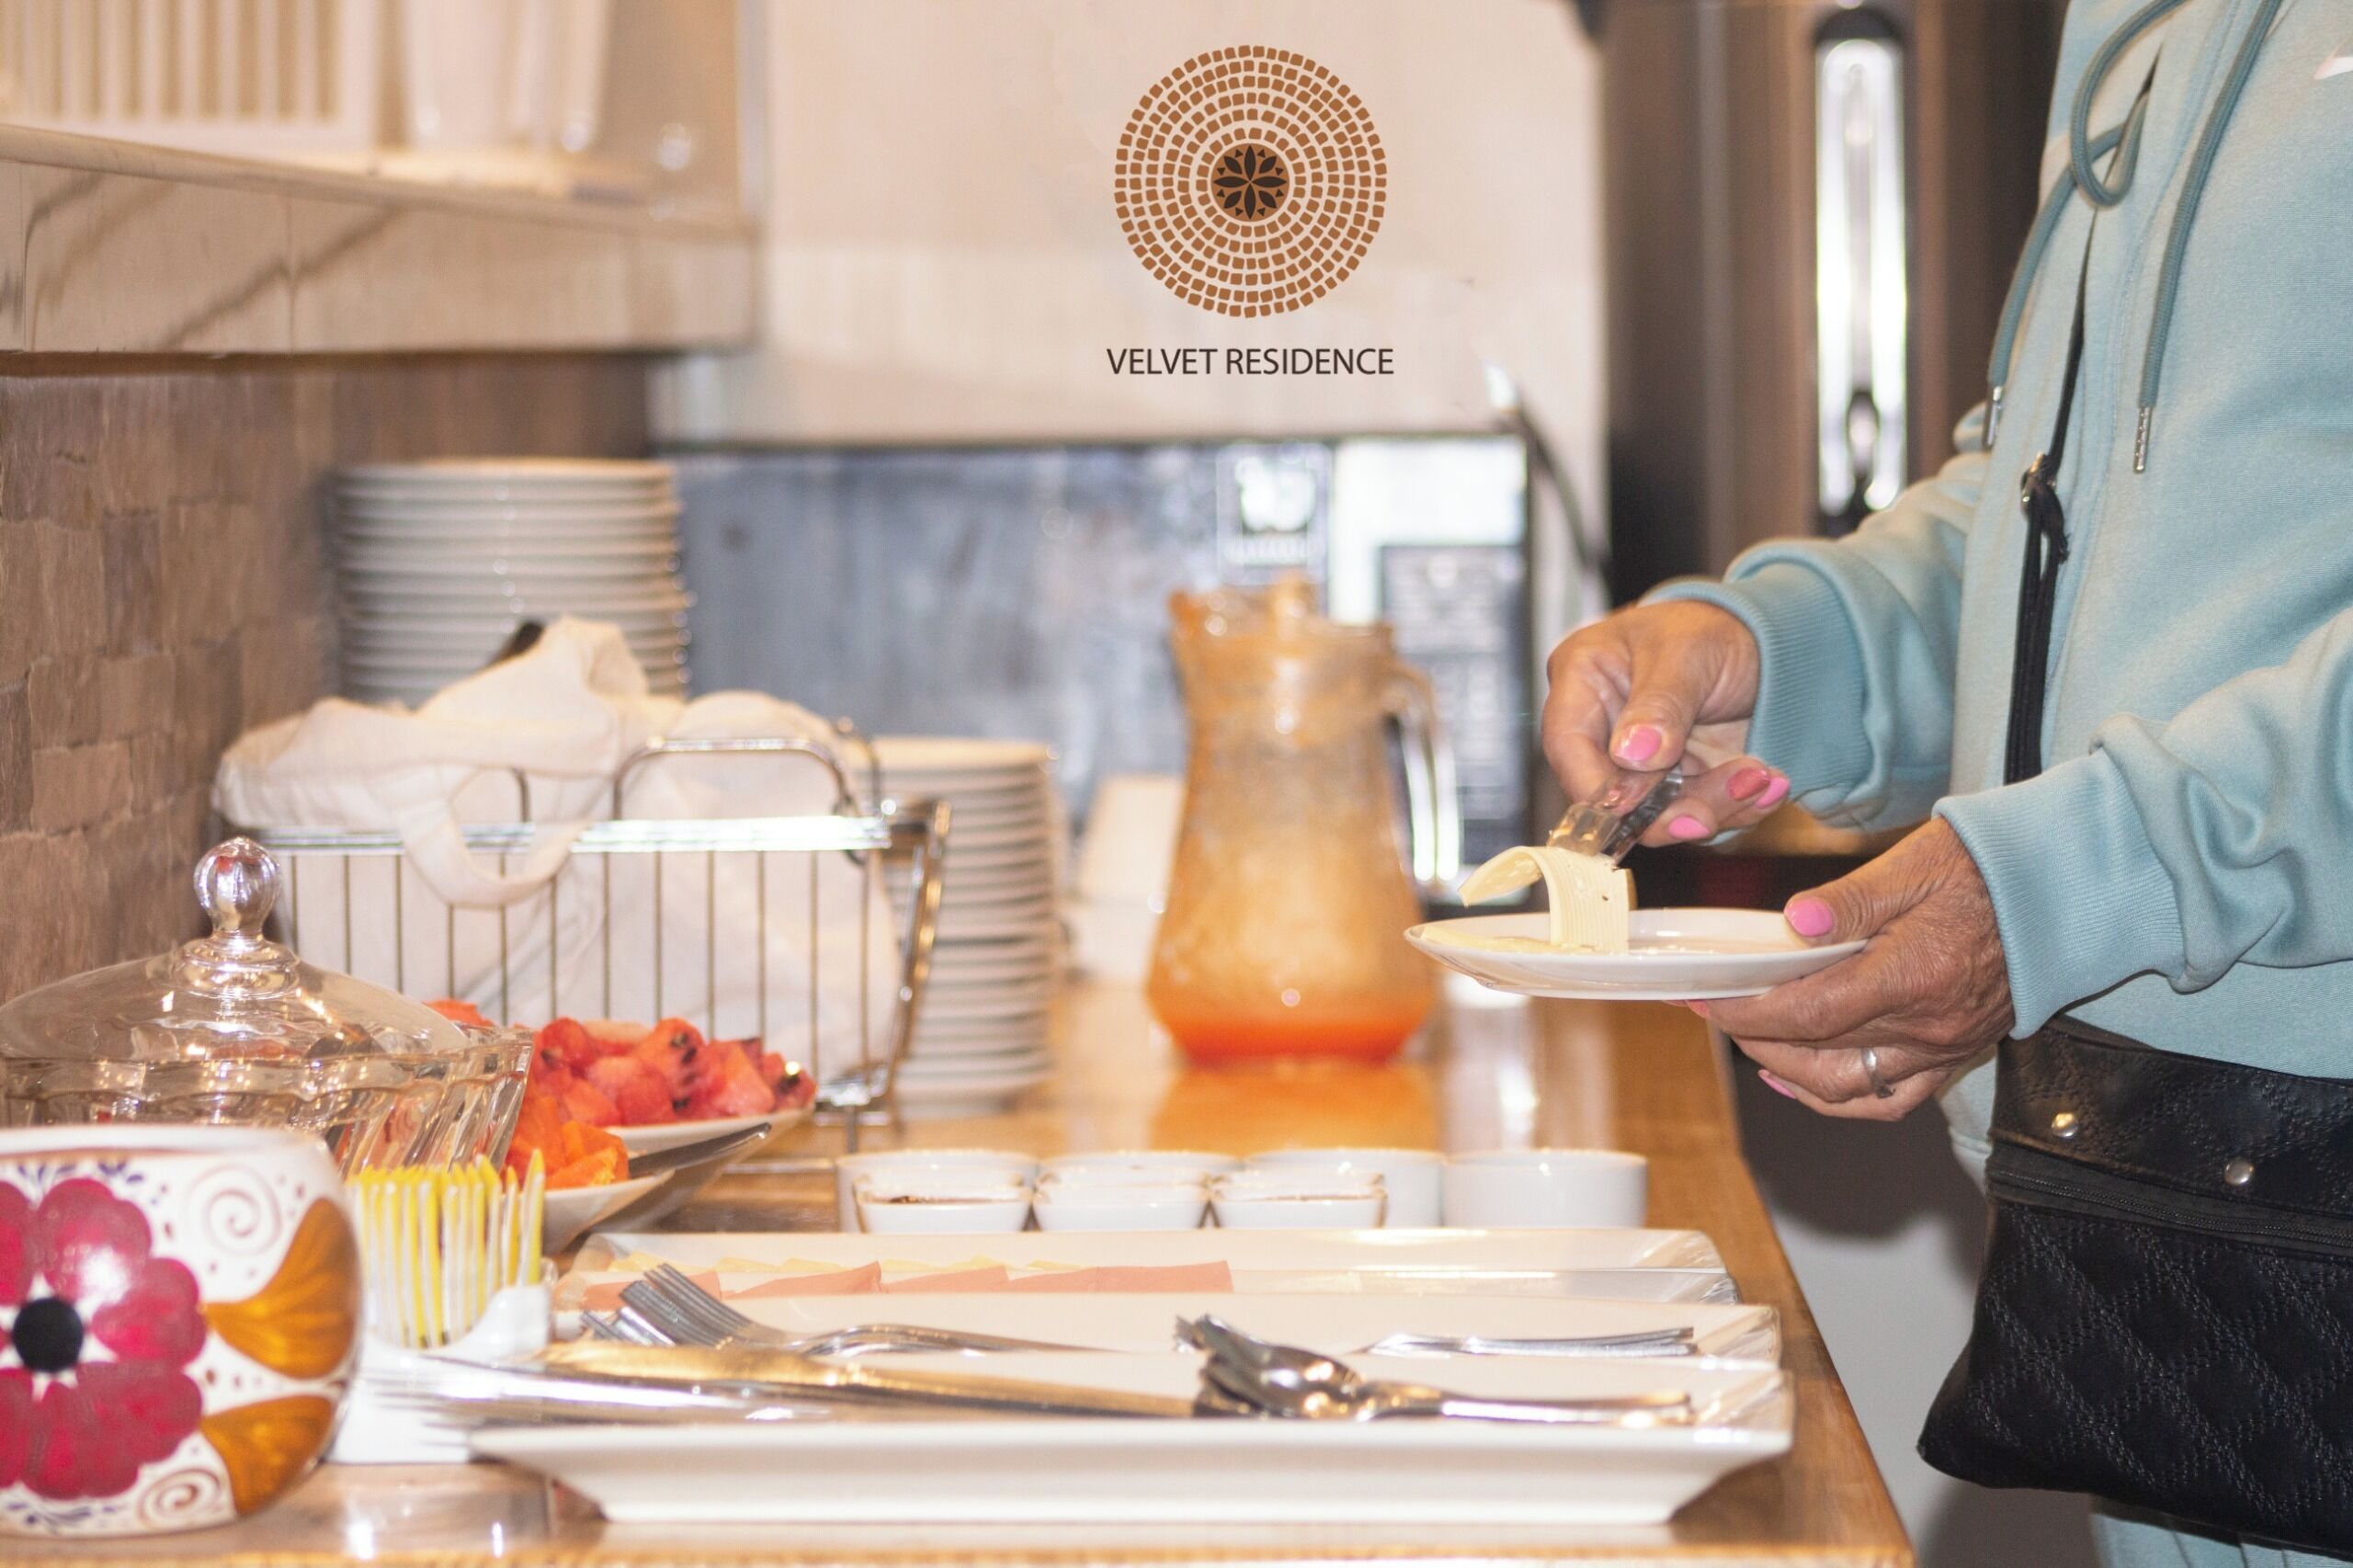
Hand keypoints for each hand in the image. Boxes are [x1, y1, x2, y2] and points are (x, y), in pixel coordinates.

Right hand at [1542, 601, 1787, 845]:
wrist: (1766, 643)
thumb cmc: (1710, 627)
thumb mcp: (1686, 650)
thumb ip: (1659, 703)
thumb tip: (1631, 754)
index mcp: (1583, 681)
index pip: (1568, 746)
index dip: (1595, 786)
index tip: (1636, 804)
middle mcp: (1606, 731)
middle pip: (1614, 795)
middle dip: (1670, 808)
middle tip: (1716, 806)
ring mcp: (1645, 765)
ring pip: (1662, 815)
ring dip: (1716, 807)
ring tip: (1761, 778)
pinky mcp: (1683, 785)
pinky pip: (1703, 814)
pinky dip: (1740, 807)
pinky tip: (1770, 784)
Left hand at [1703, 819, 2013, 1120]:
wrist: (2066, 890)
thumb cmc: (1991, 868)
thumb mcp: (1914, 866)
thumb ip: (1850, 901)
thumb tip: (1795, 922)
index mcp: (1910, 976)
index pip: (1806, 1013)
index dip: (1747, 1012)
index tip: (1706, 999)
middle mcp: (1926, 1026)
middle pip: (1814, 1054)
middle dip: (1752, 1036)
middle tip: (1711, 1009)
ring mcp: (1942, 1048)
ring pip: (1845, 1087)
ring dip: (1786, 1069)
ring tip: (1748, 1039)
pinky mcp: (1954, 1054)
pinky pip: (1887, 1100)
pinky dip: (1837, 1097)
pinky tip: (1801, 1080)